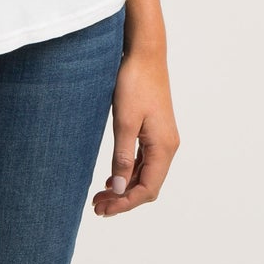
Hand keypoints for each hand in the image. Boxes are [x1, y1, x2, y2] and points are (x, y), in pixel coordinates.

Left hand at [93, 44, 178, 215]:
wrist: (144, 54)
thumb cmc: (134, 83)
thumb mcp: (124, 122)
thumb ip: (122, 157)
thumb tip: (121, 189)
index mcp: (164, 147)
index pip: (148, 189)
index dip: (126, 203)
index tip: (103, 210)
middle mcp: (167, 146)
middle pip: (148, 185)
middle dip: (123, 199)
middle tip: (96, 207)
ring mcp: (162, 139)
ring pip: (145, 175)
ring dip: (125, 188)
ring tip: (100, 197)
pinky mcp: (154, 131)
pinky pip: (144, 161)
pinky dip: (129, 173)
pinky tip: (112, 179)